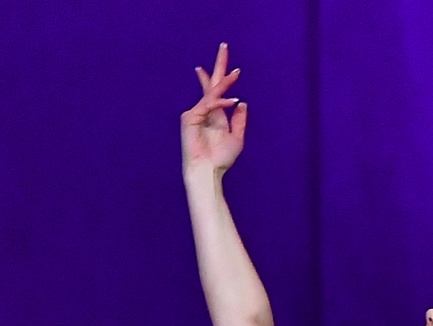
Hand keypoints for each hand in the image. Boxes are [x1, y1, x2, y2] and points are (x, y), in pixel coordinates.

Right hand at [181, 43, 246, 174]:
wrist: (208, 171)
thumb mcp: (237, 137)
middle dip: (219, 64)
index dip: (222, 77)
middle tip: (224, 45)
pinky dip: (221, 102)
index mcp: (215, 115)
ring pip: (212, 92)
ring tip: (237, 73)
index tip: (230, 66)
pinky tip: (232, 101)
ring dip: (225, 82)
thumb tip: (241, 102)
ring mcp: (196, 113)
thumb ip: (239, 121)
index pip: (216, 91)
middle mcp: (205, 111)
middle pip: (211, 82)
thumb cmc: (220, 159)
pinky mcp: (190, 117)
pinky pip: (209, 105)